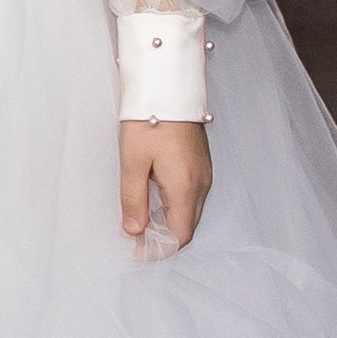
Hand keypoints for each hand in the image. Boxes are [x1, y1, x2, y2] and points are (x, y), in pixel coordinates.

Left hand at [119, 118, 211, 254]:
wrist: (168, 85)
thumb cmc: (150, 117)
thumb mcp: (133, 161)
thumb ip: (133, 200)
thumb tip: (134, 231)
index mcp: (186, 186)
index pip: (179, 235)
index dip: (158, 249)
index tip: (137, 252)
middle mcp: (201, 183)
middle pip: (186, 226)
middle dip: (163, 239)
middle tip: (135, 240)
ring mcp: (203, 172)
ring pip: (189, 211)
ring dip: (167, 222)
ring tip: (140, 219)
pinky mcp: (200, 163)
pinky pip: (190, 195)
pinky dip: (173, 205)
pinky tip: (153, 198)